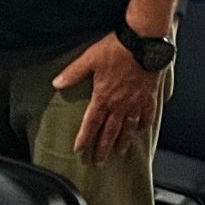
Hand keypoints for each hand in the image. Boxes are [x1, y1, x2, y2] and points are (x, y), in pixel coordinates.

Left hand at [53, 33, 161, 160]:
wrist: (143, 42)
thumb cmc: (116, 49)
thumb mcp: (90, 58)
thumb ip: (73, 73)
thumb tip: (56, 83)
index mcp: (103, 96)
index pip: (92, 123)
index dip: (85, 138)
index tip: (80, 150)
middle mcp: (120, 104)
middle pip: (110, 131)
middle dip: (103, 148)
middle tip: (99, 162)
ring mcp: (136, 101)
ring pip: (129, 127)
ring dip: (123, 141)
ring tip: (120, 152)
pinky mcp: (149, 95)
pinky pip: (147, 115)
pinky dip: (143, 125)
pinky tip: (141, 130)